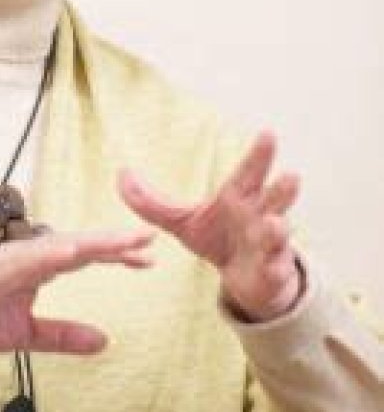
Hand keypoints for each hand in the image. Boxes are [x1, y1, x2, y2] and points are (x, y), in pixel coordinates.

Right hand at [0, 228, 153, 384]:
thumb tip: (105, 340)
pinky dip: (50, 254)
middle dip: (114, 241)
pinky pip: (25, 261)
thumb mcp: (28, 334)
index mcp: (37, 266)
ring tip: (123, 241)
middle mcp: (27, 255)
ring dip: (91, 242)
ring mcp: (9, 260)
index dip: (116, 255)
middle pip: (78, 245)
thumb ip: (64, 335)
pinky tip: (74, 251)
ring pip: (58, 246)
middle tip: (150, 238)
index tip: (149, 258)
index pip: (84, 256)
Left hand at [117, 131, 302, 321]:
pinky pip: (274, 269)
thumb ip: (150, 201)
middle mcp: (260, 215)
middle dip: (282, 188)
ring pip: (279, 233)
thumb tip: (121, 174)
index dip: (259, 154)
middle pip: (274, 198)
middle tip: (291, 175)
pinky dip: (274, 267)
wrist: (244, 279)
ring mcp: (270, 244)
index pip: (249, 172)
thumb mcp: (180, 221)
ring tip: (276, 222)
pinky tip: (274, 265)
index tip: (268, 133)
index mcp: (239, 197)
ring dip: (279, 228)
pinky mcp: (271, 271)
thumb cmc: (218, 238)